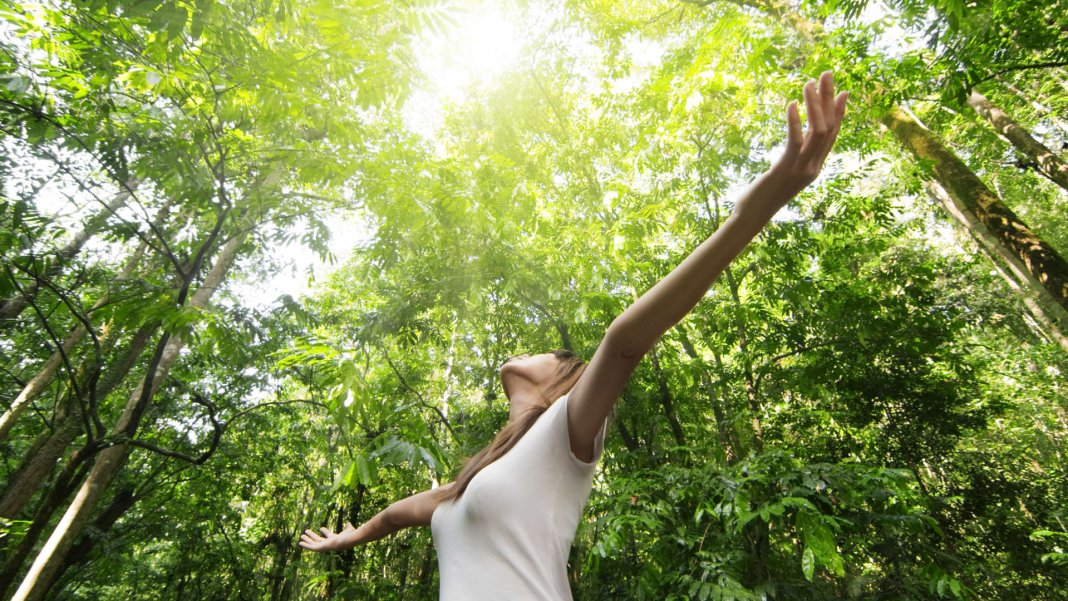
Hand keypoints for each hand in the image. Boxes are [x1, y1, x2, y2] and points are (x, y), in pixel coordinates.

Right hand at [299, 521, 354, 552]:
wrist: (350, 540)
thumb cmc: (351, 535)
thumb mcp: (349, 530)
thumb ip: (348, 527)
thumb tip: (348, 523)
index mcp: (335, 539)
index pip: (328, 535)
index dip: (325, 531)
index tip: (321, 528)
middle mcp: (329, 544)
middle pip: (319, 540)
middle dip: (313, 536)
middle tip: (306, 532)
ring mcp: (325, 546)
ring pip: (314, 543)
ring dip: (308, 540)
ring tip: (301, 536)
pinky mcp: (322, 548)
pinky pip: (312, 547)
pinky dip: (306, 545)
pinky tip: (300, 543)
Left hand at [752, 71, 848, 210]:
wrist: (751, 216)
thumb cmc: (763, 194)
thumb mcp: (784, 172)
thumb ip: (794, 158)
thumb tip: (797, 142)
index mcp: (815, 167)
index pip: (833, 135)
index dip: (839, 112)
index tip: (843, 91)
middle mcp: (813, 167)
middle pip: (829, 127)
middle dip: (829, 99)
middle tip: (827, 74)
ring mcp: (801, 169)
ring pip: (817, 131)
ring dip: (814, 105)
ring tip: (808, 84)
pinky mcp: (785, 169)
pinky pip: (795, 141)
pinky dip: (795, 120)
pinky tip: (791, 104)